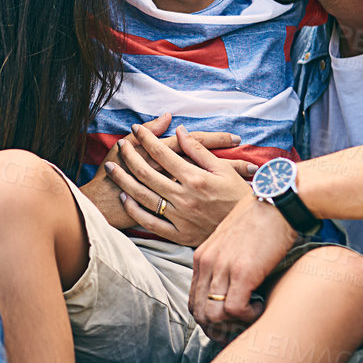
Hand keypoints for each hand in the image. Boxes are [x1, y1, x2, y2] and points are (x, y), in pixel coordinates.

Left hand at [106, 122, 255, 245]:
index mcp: (196, 178)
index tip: (136, 128)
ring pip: (143, 196)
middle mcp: (184, 197)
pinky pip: (150, 222)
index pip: (163, 153)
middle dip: (129, 156)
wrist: (251, 231)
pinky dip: (134, 209)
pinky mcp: (178, 235)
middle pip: (147, 173)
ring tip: (111, 167)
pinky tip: (125, 197)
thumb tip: (179, 131)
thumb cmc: (238, 196)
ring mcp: (180, 217)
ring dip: (124, 180)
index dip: (147, 138)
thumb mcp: (223, 169)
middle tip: (119, 144)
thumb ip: (198, 150)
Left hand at [189, 195, 297, 343]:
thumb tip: (232, 291)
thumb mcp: (232, 242)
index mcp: (202, 257)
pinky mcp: (243, 271)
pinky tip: (261, 305)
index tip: (227, 324)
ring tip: (252, 315)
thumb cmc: (262, 220)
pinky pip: (234, 309)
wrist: (278, 201)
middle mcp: (207, 263)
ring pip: (213, 315)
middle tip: (239, 329)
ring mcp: (223, 267)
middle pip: (199, 313)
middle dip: (218, 329)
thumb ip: (225, 264)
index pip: (193, 301)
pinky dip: (248, 316)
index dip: (208, 320)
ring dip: (233, 324)